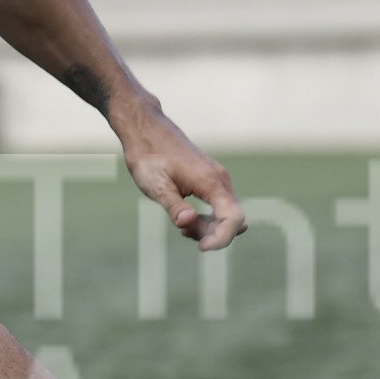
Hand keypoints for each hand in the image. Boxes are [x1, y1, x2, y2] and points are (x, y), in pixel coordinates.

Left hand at [118, 104, 244, 251]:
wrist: (146, 130)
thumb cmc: (149, 157)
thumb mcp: (156, 186)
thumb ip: (175, 206)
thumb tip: (188, 222)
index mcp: (210, 182)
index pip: (233, 218)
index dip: (222, 239)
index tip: (202, 248)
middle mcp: (220, 180)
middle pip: (233, 219)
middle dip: (212, 234)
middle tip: (182, 231)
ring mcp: (217, 179)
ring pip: (226, 214)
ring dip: (208, 227)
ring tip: (180, 224)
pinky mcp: (210, 179)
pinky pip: (218, 205)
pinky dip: (206, 218)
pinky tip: (186, 218)